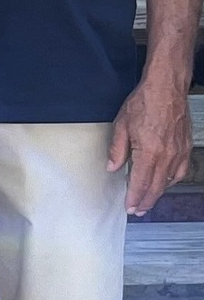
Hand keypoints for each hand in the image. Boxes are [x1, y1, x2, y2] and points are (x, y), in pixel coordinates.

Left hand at [109, 79, 193, 215]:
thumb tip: (113, 167)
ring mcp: (178, 152)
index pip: (140, 183)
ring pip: (169, 181)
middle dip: (146, 201)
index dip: (134, 198)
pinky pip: (180, 171)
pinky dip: (172, 180)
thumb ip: (117, 150)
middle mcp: (166, 156)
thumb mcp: (121, 125)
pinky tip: (165, 182)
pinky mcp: (185, 147)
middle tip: (138, 210)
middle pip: (156, 187)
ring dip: (158, 193)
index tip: (129, 207)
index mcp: (149, 152)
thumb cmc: (144, 103)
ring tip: (148, 199)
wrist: (166, 89)